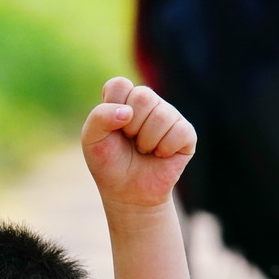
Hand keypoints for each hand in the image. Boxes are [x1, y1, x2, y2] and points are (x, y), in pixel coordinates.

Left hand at [81, 77, 195, 211]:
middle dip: (131, 127)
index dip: (113, 108)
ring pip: (161, 114)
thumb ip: (98, 118)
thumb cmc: (109, 164)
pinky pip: (178, 131)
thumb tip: (128, 112)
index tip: (112, 128)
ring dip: (146, 141)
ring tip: (143, 150)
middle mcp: (149, 103)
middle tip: (130, 141)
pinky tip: (159, 155)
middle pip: (143, 96)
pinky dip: (164, 149)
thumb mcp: (92, 141)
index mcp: (124, 99)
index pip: (119, 85)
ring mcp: (169, 116)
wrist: (128, 193)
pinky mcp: (186, 133)